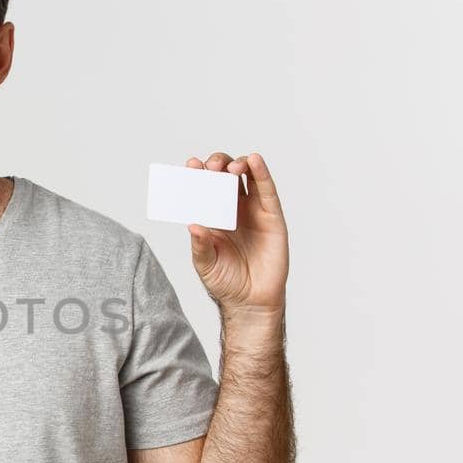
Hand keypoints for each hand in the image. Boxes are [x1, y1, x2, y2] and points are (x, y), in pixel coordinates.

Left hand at [184, 152, 288, 317]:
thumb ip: (200, 245)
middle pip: (225, 177)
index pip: (204, 189)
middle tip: (211, 167)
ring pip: (247, 178)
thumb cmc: (225, 282)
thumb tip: (193, 225)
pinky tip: (254, 160)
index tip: (190, 165)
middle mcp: (232, 209)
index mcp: (212, 216)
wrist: (250, 301)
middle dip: (218, 166)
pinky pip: (267, 191)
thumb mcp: (205, 264)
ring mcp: (253, 211)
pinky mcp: (272, 217)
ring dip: (238, 165)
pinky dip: (262, 172)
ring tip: (230, 168)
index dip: (198, 174)